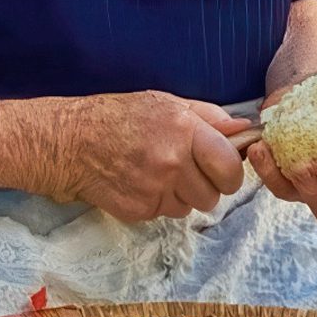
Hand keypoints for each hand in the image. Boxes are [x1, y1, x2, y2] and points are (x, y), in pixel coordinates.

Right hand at [42, 91, 250, 223]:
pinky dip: (160, 203)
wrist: (72, 143)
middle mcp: (173, 162)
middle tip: (189, 172)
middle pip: (214, 194)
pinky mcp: (141, 210)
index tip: (224, 170)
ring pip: (191, 207)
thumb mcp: (166, 103)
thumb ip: (209, 116)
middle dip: (207, 187)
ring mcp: (156, 189)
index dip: (231, 172)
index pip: (230, 165)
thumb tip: (245, 129)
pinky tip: (142, 183)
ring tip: (160, 175)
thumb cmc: (120, 117)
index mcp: (185, 130)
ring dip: (182, 196)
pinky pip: (167, 214)